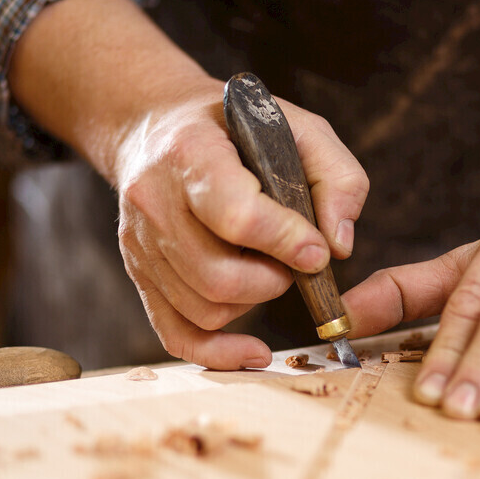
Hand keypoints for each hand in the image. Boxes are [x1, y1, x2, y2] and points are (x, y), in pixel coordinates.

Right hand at [8, 0, 367, 368]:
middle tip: (294, 262)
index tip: (317, 252)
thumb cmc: (235, 127)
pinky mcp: (141, 274)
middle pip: (218, 276)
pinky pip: (175, 334)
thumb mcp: (298, 125)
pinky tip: (253, 351)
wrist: (153, 126)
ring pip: (204, 309)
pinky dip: (218, 353)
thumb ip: (336, 177)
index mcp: (191, 154)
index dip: (286, 242)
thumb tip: (339, 246)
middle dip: (273, 281)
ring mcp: (141, 244)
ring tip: (267, 270)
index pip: (237, 216)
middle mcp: (154, 201)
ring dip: (253, 304)